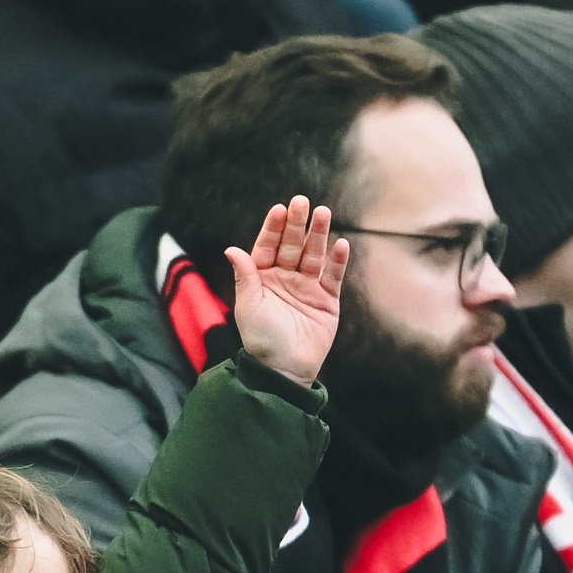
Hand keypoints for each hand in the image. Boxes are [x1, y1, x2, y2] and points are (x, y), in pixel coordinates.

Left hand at [226, 196, 348, 388]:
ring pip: (314, 255)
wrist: (283, 370)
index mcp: (262, 279)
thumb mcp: (248, 306)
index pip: (268, 247)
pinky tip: (340, 244)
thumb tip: (232, 249)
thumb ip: (245, 276)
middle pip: (293, 245)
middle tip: (303, 202)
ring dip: (319, 235)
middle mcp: (285, 280)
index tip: (279, 209)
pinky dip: (337, 261)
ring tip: (323, 213)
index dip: (274, 228)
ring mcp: (307, 288)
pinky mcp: (327, 301)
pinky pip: (333, 277)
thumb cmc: (260, 341)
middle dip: (298, 224)